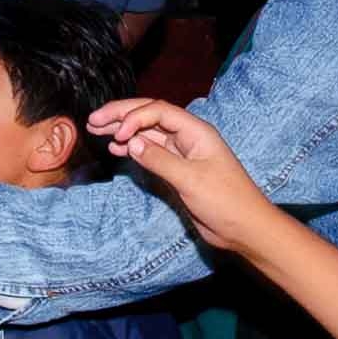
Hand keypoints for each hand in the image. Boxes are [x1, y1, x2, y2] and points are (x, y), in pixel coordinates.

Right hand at [87, 97, 273, 253]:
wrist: (244, 228)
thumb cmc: (226, 201)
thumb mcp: (191, 180)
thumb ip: (160, 160)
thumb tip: (130, 142)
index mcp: (196, 131)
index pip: (159, 111)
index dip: (134, 117)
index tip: (117, 134)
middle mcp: (187, 137)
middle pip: (150, 116)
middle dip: (121, 115)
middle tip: (93, 120)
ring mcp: (181, 153)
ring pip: (147, 133)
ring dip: (122, 130)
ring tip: (96, 130)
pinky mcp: (177, 170)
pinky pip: (150, 152)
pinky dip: (132, 149)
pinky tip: (116, 149)